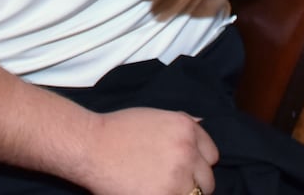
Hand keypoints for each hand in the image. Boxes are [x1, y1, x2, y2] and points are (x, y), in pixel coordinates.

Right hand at [72, 107, 217, 194]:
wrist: (91, 147)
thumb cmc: (117, 130)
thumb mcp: (153, 116)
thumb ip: (181, 122)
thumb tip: (202, 123)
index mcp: (186, 128)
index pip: (212, 154)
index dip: (198, 162)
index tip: (186, 168)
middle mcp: (187, 151)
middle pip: (208, 178)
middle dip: (193, 181)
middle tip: (171, 181)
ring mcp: (178, 176)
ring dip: (183, 193)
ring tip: (162, 188)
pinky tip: (154, 192)